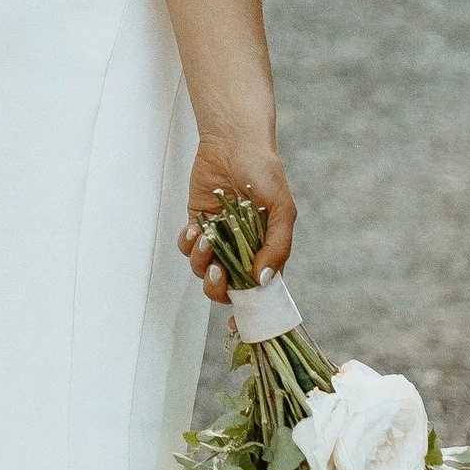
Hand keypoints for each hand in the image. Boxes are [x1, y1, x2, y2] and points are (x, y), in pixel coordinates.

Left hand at [178, 138, 295, 303]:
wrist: (235, 142)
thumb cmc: (265, 172)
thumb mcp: (281, 209)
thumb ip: (276, 247)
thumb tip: (262, 281)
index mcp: (265, 252)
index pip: (258, 292)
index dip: (249, 312)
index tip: (239, 328)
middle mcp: (241, 249)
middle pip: (225, 288)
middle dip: (217, 287)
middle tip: (217, 271)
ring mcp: (219, 238)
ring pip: (203, 269)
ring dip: (201, 260)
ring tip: (207, 239)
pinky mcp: (198, 223)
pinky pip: (188, 247)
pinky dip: (189, 244)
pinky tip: (197, 228)